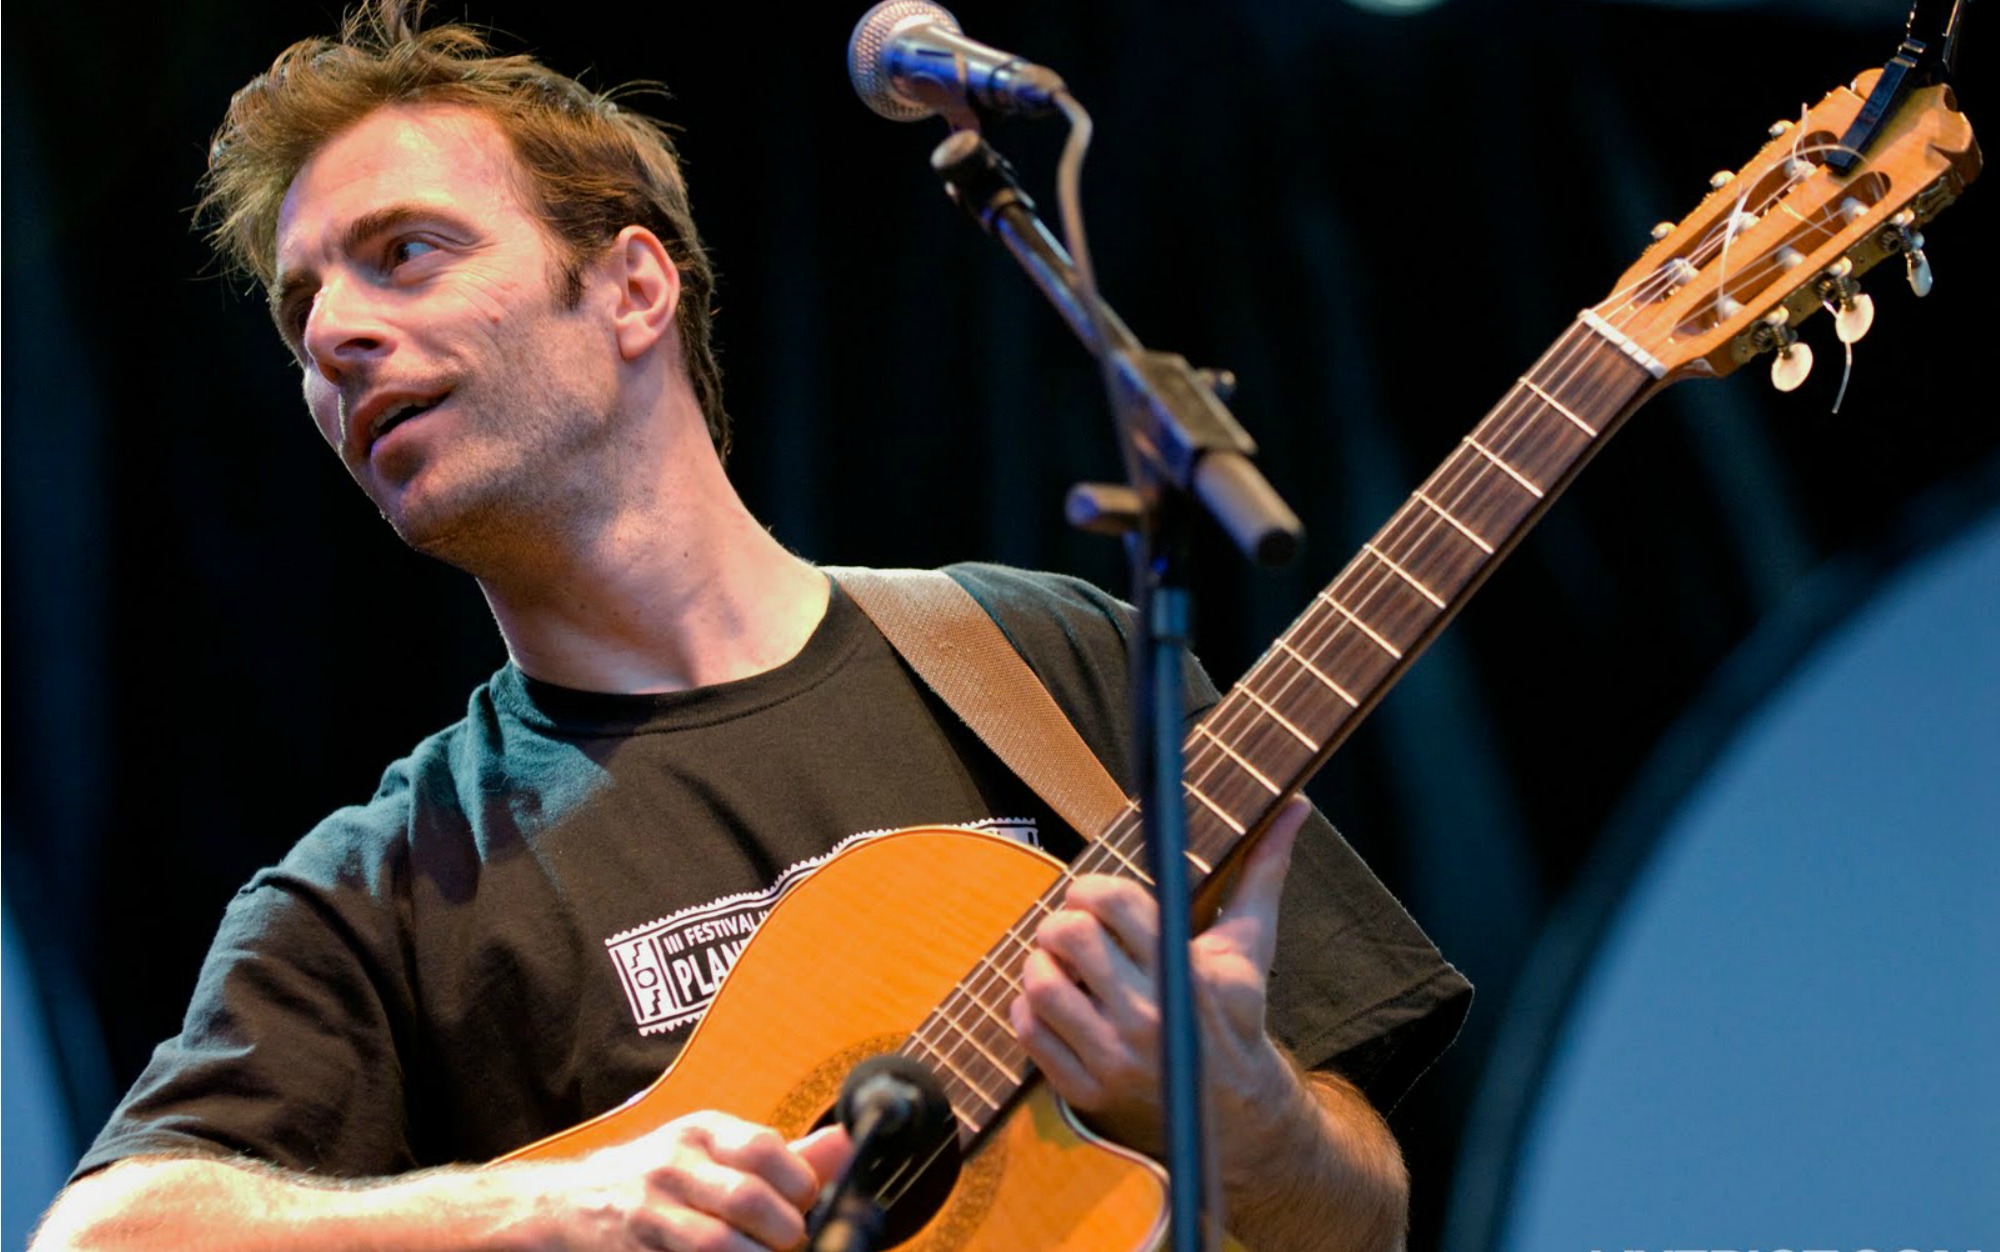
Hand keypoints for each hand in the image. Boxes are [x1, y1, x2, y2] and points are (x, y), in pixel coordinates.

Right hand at [539, 1111, 851, 1250]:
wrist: (564, 1207)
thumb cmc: (656, 1179)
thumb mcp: (712, 1151)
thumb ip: (782, 1155)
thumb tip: (848, 1143)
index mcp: (700, 1133)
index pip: (763, 1149)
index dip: (798, 1184)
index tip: (805, 1205)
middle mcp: (671, 1167)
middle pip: (748, 1201)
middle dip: (783, 1231)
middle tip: (788, 1241)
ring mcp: (647, 1214)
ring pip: (717, 1245)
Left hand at [1007, 796, 1312, 1166]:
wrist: (1234, 1108)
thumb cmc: (1235, 1012)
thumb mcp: (1250, 942)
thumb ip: (1265, 869)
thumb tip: (1295, 806)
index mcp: (1185, 971)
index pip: (1112, 900)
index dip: (1092, 890)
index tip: (1094, 900)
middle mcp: (1149, 1016)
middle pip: (1068, 935)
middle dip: (1062, 923)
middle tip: (1073, 931)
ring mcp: (1115, 1057)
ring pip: (1040, 983)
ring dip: (1041, 964)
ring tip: (1063, 967)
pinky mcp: (1087, 1089)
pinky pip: (1028, 1032)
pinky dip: (1029, 1009)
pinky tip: (1057, 1005)